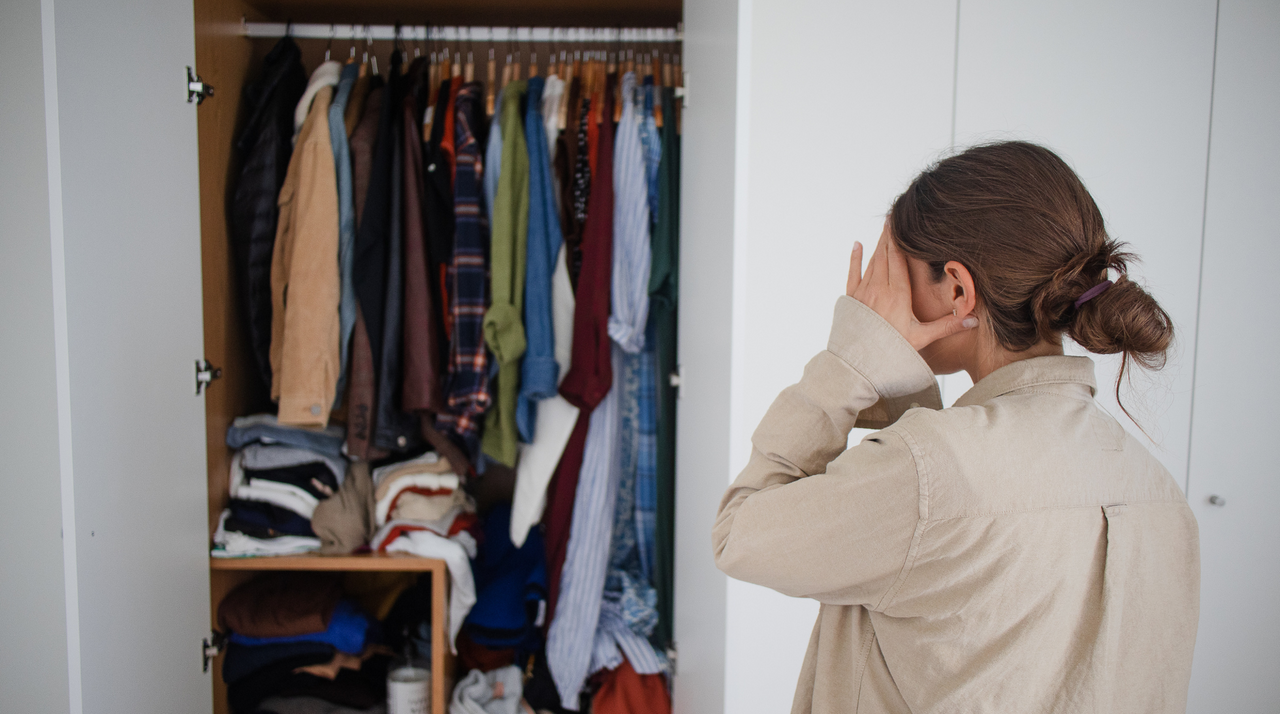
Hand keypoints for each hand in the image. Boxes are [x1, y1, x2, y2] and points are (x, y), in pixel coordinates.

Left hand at [846, 223, 976, 351]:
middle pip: (885, 255)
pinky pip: (853, 274)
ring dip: (878, 244)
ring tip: (884, 226)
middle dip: (890, 234)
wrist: (858, 366)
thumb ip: (948, 326)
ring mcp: (863, 294)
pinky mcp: (851, 300)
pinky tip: (857, 244)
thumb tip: (975, 319)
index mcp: (897, 295)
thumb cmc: (892, 353)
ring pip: (871, 262)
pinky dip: (855, 259)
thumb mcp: (922, 339)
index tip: (902, 221)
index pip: (898, 259)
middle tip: (894, 215)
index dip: (900, 239)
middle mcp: (878, 289)